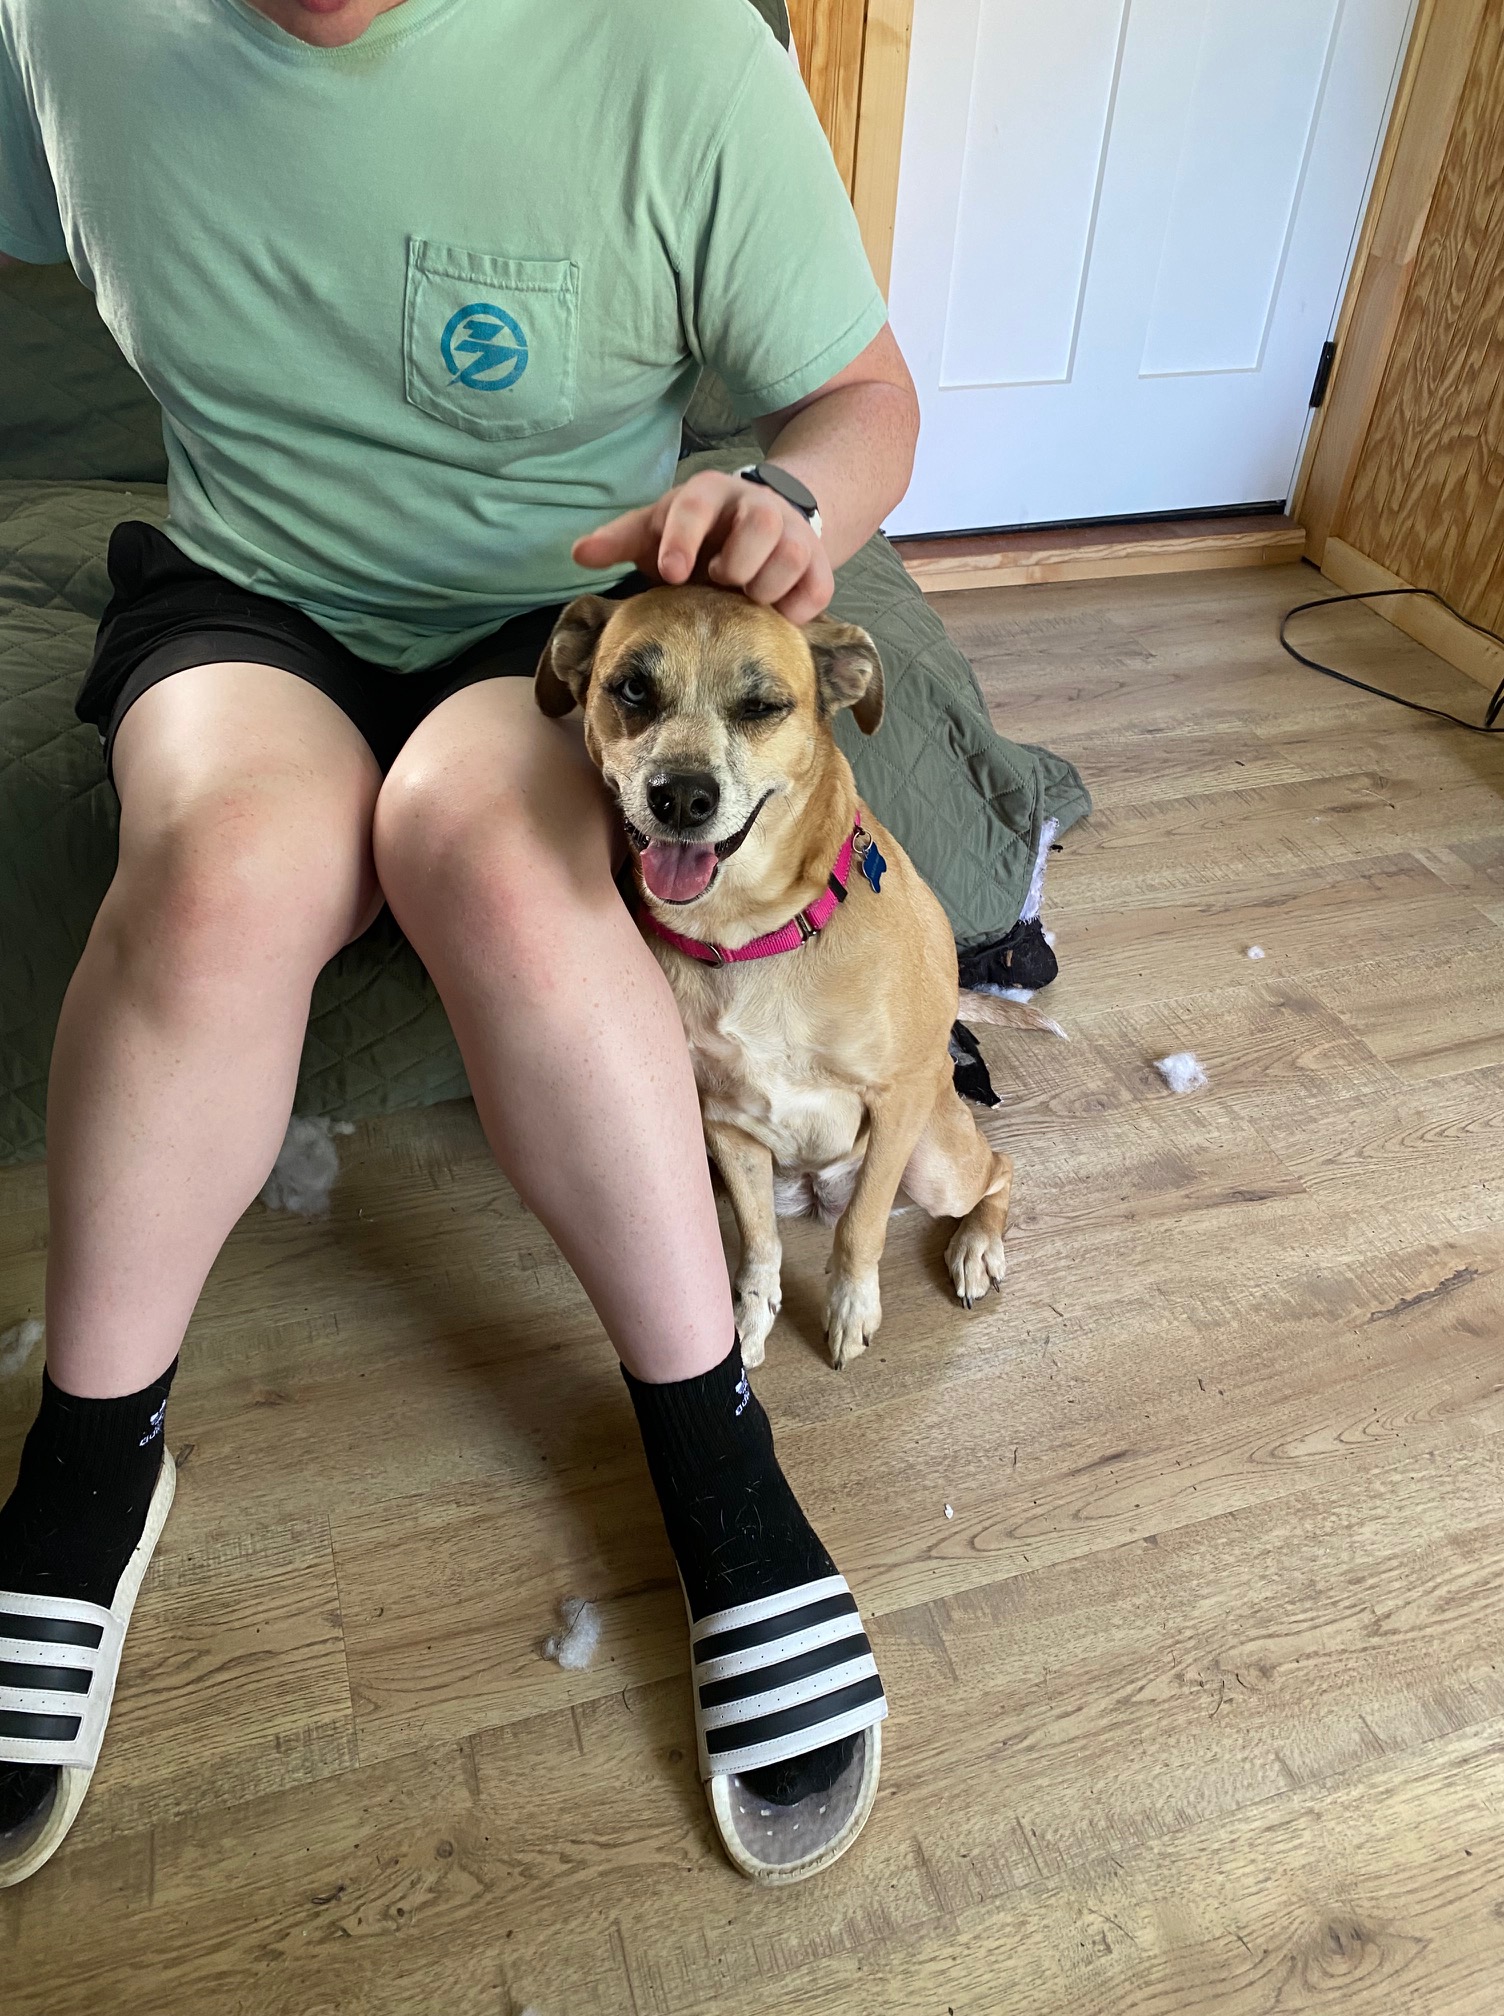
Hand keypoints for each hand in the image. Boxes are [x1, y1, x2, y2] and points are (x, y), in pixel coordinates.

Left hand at [572, 470, 834, 625]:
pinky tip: (774, 616)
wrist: (766, 524)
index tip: (671, 573)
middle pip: (761, 522)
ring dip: (768, 586)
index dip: (683, 538)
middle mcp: (757, 506)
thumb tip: (579, 553)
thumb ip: (621, 541)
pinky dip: (797, 609)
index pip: (696, 505)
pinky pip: (818, 590)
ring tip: (747, 599)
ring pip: (795, 555)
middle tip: (720, 582)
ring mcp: (794, 535)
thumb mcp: (657, 529)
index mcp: (711, 494)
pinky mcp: (819, 566)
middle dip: (738, 561)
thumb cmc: (699, 534)